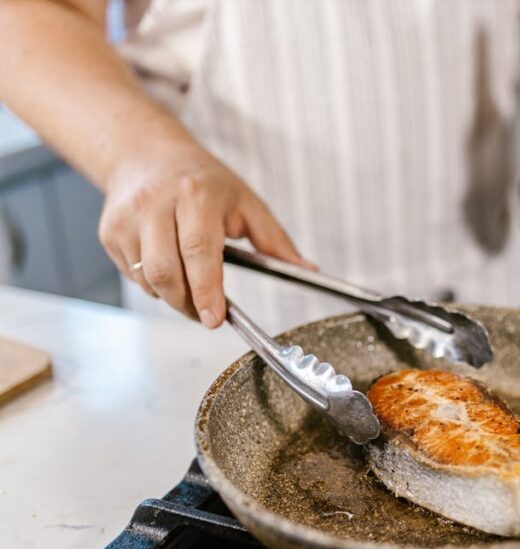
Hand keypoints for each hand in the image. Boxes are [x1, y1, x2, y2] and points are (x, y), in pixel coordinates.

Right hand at [99, 143, 311, 327]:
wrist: (147, 154)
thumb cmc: (203, 181)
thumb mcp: (246, 203)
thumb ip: (275, 241)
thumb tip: (306, 270)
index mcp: (195, 195)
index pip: (199, 251)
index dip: (207, 290)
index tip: (215, 318)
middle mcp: (156, 203)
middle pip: (167, 271)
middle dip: (188, 303)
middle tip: (207, 313)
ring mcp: (127, 218)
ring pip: (147, 279)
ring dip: (171, 296)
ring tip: (190, 287)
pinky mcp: (109, 232)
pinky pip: (132, 275)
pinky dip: (152, 284)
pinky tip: (168, 267)